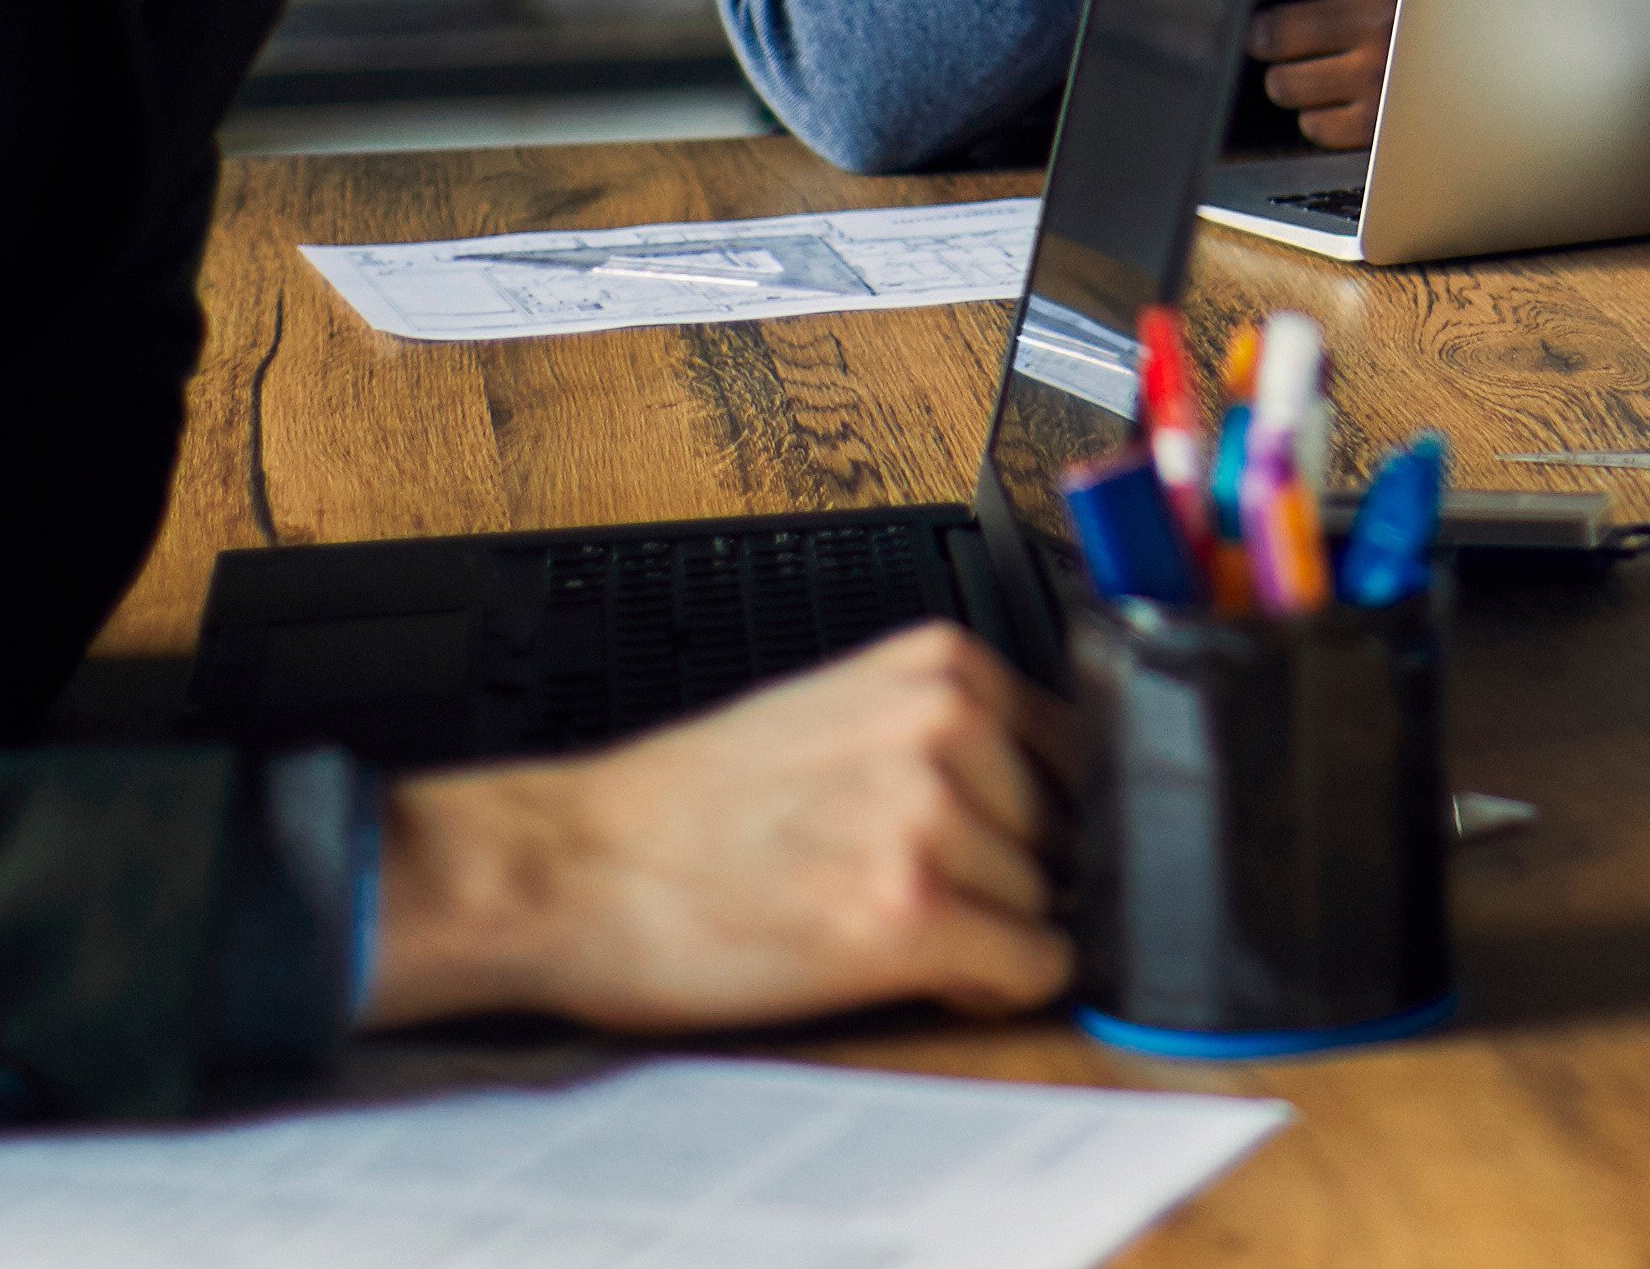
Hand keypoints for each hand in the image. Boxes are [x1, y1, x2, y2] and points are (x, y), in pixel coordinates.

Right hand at [364, 621, 1073, 1034]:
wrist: (571, 866)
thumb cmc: (687, 807)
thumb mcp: (841, 715)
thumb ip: (950, 731)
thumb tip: (1062, 798)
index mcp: (942, 665)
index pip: (1078, 753)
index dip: (1042, 817)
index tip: (1007, 850)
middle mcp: (950, 726)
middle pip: (1066, 833)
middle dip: (1013, 877)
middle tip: (910, 892)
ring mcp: (934, 818)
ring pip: (1046, 904)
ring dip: (988, 934)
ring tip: (880, 924)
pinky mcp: (911, 915)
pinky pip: (1028, 966)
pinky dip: (993, 986)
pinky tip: (919, 972)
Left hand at [1247, 0, 1402, 148]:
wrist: (1510, 34)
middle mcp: (1382, 15)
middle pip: (1272, 31)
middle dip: (1261, 31)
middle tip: (1271, 30)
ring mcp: (1385, 73)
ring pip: (1284, 84)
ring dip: (1285, 75)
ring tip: (1303, 64)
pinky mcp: (1388, 122)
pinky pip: (1315, 126)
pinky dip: (1315, 114)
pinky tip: (1335, 94)